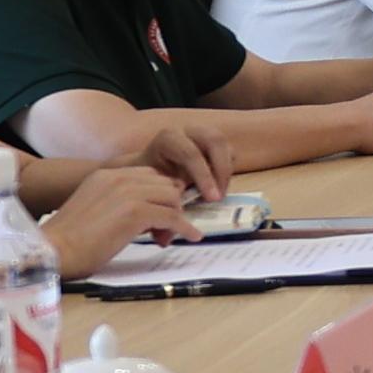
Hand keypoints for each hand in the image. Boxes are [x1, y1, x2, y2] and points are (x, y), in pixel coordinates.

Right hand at [41, 164, 192, 275]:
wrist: (53, 251)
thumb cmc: (69, 241)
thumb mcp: (95, 210)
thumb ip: (119, 205)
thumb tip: (148, 218)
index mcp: (106, 174)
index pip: (149, 175)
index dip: (161, 194)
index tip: (165, 213)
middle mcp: (119, 177)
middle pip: (165, 183)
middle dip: (171, 205)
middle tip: (167, 229)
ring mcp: (128, 193)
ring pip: (172, 197)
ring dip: (177, 217)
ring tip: (169, 237)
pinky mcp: (135, 213)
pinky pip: (173, 216)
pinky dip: (185, 228)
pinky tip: (191, 236)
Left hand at [123, 121, 240, 206]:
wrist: (143, 170)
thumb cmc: (145, 183)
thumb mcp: (147, 195)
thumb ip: (155, 216)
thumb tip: (165, 240)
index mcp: (167, 140)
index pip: (190, 152)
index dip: (203, 175)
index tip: (211, 199)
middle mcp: (186, 132)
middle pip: (214, 140)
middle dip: (220, 170)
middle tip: (219, 197)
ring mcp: (201, 135)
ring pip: (224, 145)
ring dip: (226, 171)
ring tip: (220, 195)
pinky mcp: (213, 144)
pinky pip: (229, 153)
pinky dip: (228, 170)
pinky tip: (218, 188)